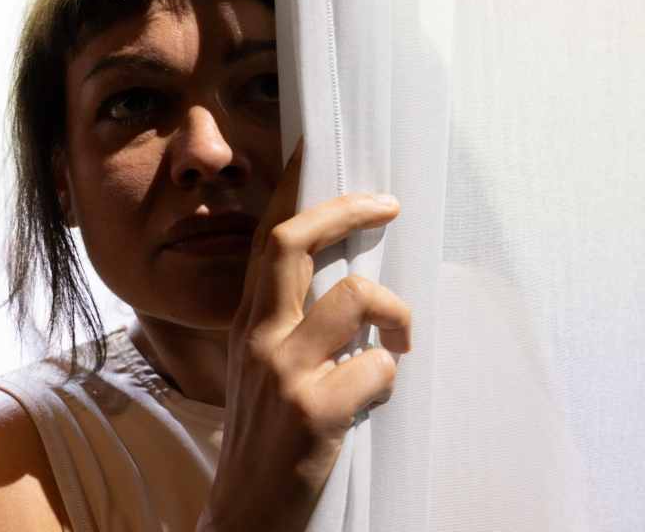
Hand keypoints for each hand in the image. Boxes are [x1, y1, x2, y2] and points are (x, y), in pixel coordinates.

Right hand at [197, 139, 411, 531]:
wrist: (243, 516)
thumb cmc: (263, 438)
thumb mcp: (259, 369)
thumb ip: (289, 324)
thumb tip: (348, 286)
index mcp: (248, 323)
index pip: (267, 238)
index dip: (293, 187)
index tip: (316, 149)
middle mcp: (258, 337)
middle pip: (291, 243)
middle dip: (346, 210)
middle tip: (388, 203)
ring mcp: (282, 373)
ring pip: (353, 297)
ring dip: (395, 312)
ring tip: (400, 339)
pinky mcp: (312, 413)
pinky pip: (375, 369)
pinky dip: (390, 376)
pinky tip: (380, 393)